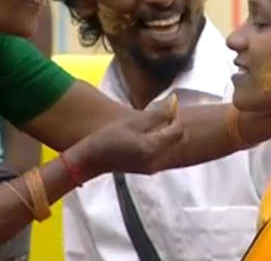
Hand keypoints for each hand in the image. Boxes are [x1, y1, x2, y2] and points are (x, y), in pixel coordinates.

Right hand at [68, 99, 182, 178]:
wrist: (90, 160)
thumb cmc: (108, 137)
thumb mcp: (133, 122)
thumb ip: (157, 114)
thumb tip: (174, 101)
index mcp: (153, 148)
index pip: (179, 131)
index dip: (175, 117)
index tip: (165, 107)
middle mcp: (156, 161)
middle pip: (177, 141)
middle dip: (172, 126)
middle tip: (158, 113)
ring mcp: (152, 168)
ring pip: (170, 147)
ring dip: (165, 134)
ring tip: (148, 123)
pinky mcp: (147, 169)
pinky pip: (161, 153)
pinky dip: (158, 142)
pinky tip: (143, 135)